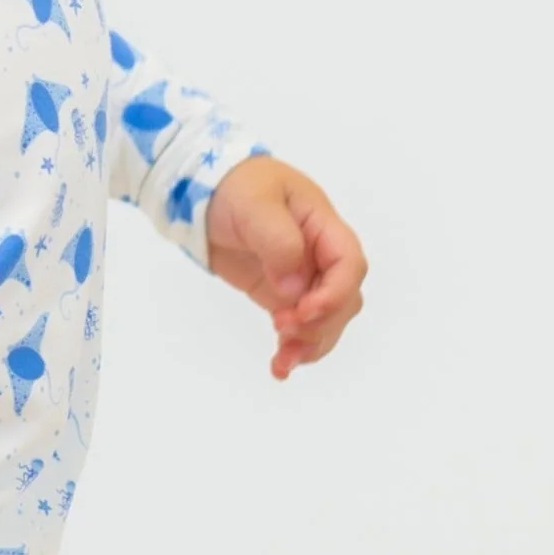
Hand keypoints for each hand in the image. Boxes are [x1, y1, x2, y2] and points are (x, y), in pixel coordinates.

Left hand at [205, 156, 368, 379]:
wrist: (204, 192)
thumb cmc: (235, 186)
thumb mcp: (256, 204)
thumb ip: (277, 241)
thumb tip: (292, 288)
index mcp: (323, 227)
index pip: (349, 265)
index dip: (335, 293)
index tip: (304, 310)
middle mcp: (319, 256)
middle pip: (344, 300)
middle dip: (321, 324)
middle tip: (283, 330)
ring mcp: (302, 278)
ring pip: (326, 322)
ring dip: (310, 345)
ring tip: (282, 361)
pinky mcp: (280, 295)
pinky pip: (299, 327)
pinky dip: (293, 349)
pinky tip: (279, 368)